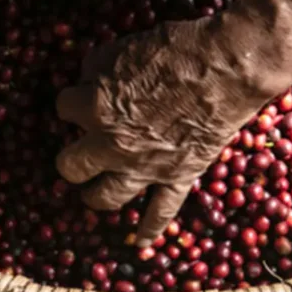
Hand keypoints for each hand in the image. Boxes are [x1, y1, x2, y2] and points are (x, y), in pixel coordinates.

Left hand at [55, 16, 291, 245]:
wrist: (227, 67)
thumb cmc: (176, 50)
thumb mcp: (123, 49)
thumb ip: (99, 68)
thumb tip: (90, 80)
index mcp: (95, 107)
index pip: (64, 109)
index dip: (74, 103)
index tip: (84, 99)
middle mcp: (112, 144)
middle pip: (72, 165)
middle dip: (72, 158)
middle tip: (79, 153)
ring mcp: (144, 167)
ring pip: (105, 196)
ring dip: (95, 196)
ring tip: (92, 194)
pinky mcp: (177, 177)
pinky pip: (161, 212)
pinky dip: (150, 230)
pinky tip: (139, 242)